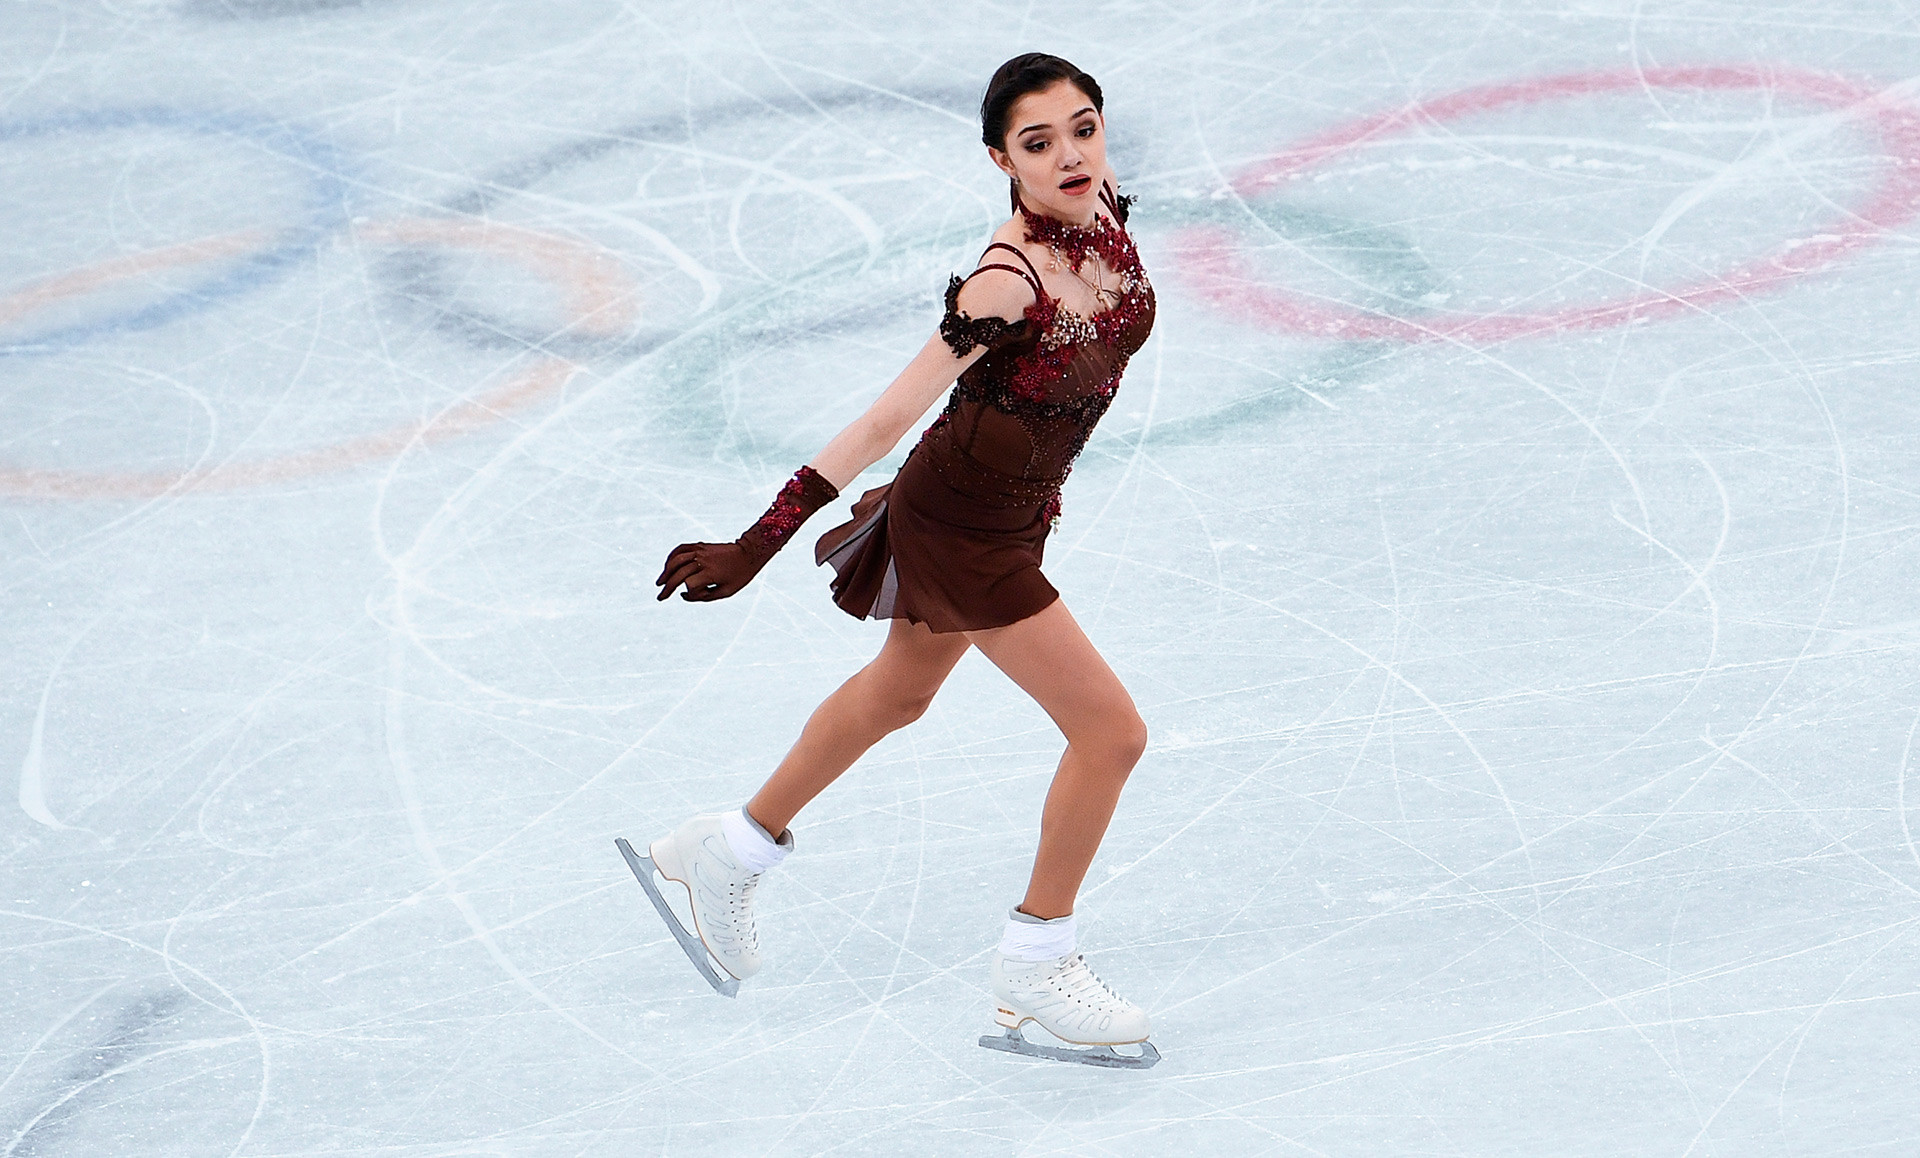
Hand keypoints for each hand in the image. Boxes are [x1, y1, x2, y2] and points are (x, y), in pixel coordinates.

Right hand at [654, 540, 768, 601]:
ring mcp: (700, 551)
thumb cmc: (739, 576)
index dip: (690, 593)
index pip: (690, 585)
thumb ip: (704, 597)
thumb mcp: (726, 592)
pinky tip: (667, 566)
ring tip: (660, 582)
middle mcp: (703, 561)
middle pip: (679, 574)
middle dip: (668, 587)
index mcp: (711, 573)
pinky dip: (672, 557)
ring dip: (666, 572)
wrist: (749, 553)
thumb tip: (683, 595)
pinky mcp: (700, 545)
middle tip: (661, 597)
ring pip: (676, 560)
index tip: (693, 596)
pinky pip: (681, 548)